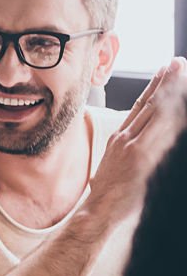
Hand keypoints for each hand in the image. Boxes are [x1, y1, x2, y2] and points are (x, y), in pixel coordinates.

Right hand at [88, 56, 186, 222]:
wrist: (98, 213)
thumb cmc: (105, 197)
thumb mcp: (109, 169)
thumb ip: (122, 154)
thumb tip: (131, 149)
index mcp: (117, 141)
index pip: (138, 107)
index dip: (152, 88)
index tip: (164, 72)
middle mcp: (125, 139)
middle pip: (149, 104)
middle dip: (165, 82)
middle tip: (178, 62)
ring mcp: (134, 147)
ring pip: (155, 111)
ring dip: (171, 89)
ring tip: (182, 70)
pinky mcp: (142, 157)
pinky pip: (160, 128)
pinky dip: (170, 110)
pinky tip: (178, 98)